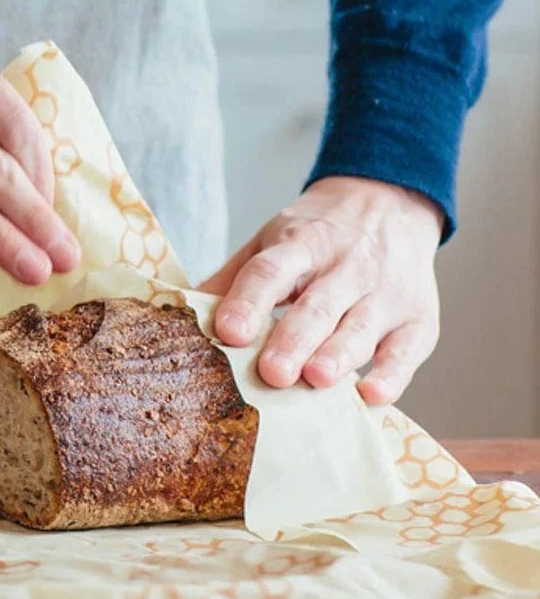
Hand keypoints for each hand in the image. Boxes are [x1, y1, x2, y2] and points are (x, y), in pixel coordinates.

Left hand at [199, 176, 442, 404]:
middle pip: (317, 306)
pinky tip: (372, 396)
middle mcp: (344, 266)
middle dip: (294, 340)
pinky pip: (407, 349)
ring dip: (339, 355)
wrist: (387, 201)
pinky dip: (393, 374)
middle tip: (272, 373)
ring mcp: (385, 292)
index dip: (248, 301)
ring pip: (361, 327)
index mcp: (298, 245)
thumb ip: (232, 278)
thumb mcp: (269, 242)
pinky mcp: (418, 319)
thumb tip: (181, 313)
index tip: (227, 332)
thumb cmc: (315, 235)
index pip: (270, 272)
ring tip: (316, 380)